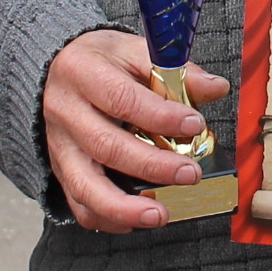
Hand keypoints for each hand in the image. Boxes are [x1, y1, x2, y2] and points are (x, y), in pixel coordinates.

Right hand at [42, 28, 231, 233]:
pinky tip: (136, 219)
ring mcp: (59, 145)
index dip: (160, 116)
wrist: (55, 72)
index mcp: (82, 72)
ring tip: (160, 214)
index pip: (121, 98)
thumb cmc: (101, 62)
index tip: (194, 125)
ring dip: (124, 206)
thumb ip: (174, 70)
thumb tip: (216, 87)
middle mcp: (65, 111)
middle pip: (106, 146)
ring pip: (85, 185)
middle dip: (152, 166)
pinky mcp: (61, 169)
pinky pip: (78, 203)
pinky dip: (107, 217)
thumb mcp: (134, 51)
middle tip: (191, 174)